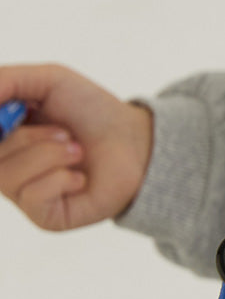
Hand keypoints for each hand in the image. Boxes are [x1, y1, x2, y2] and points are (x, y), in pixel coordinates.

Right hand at [0, 63, 152, 230]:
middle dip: (28, 139)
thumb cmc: (93, 111)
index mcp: (1, 137)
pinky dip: (61, 179)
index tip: (19, 113)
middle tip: (65, 133)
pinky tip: (80, 178)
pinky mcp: (46, 218)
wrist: (137, 143)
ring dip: (49, 156)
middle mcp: (6, 167)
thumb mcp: (47, 80)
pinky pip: (34, 197)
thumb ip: (5, 80)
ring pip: (6, 178)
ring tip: (77, 151)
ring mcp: (23, 195)